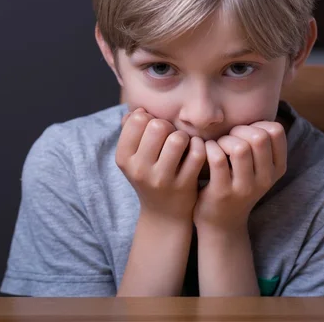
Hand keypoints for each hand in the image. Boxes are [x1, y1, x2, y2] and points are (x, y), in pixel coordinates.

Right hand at [117, 108, 206, 223]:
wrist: (163, 214)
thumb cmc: (149, 175)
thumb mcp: (132, 156)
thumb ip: (131, 130)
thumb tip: (140, 110)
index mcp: (124, 158)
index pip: (137, 120)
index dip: (150, 118)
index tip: (153, 131)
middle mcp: (139, 169)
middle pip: (158, 126)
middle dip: (168, 126)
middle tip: (170, 136)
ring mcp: (162, 179)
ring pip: (178, 139)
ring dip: (184, 136)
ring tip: (183, 144)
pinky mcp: (183, 185)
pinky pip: (197, 153)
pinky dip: (199, 147)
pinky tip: (196, 151)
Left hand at [193, 121, 286, 232]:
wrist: (221, 223)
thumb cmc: (236, 184)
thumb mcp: (257, 167)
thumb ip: (259, 143)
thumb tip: (256, 108)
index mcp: (277, 168)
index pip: (276, 131)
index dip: (255, 124)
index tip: (242, 134)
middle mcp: (266, 179)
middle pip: (258, 137)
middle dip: (238, 131)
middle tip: (227, 139)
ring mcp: (245, 187)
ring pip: (239, 147)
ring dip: (223, 140)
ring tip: (217, 147)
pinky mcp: (223, 192)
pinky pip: (217, 158)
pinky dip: (209, 148)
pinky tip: (205, 152)